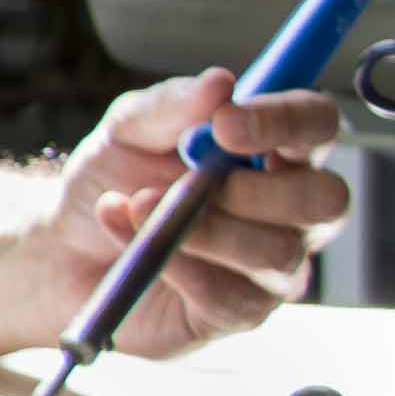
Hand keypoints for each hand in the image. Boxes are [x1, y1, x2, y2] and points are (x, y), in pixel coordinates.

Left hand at [0, 74, 350, 361]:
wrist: (67, 251)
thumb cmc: (112, 181)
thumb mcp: (126, 131)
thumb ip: (170, 106)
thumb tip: (221, 83)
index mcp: (274, 148)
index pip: (318, 124)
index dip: (287, 121)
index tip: (225, 124)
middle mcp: (290, 208)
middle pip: (327, 199)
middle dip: (259, 190)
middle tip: (192, 181)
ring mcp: (272, 265)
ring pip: (277, 251)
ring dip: (205, 229)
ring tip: (140, 207)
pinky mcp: (241, 312)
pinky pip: (231, 295)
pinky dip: (178, 265)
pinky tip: (136, 249)